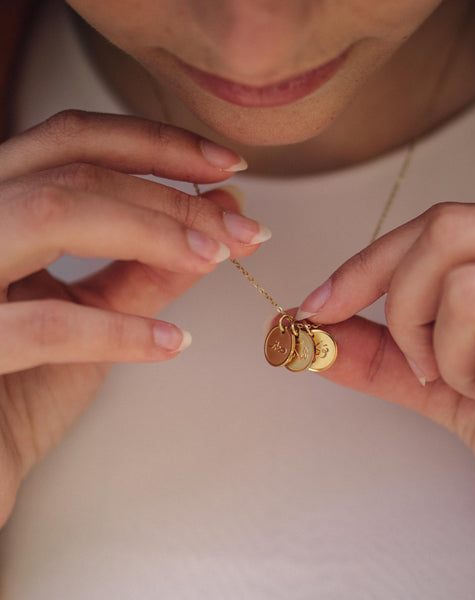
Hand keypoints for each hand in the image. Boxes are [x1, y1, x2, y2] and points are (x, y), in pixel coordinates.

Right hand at [0, 110, 269, 525]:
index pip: (75, 143)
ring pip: (53, 212)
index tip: (226, 169)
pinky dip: (119, 330)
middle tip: (242, 226)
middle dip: (173, 196)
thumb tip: (220, 216)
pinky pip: (43, 325)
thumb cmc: (24, 387)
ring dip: (153, 233)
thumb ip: (148, 265)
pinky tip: (173, 341)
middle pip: (75, 170)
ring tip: (216, 258)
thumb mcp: (93, 312)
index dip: (157, 145)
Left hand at [298, 202, 474, 543]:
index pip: (444, 225)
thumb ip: (390, 355)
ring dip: (456, 364)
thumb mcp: (458, 387)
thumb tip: (321, 332)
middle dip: (407, 311)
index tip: (321, 306)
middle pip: (448, 235)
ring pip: (472, 294)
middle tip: (428, 367)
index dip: (370, 264)